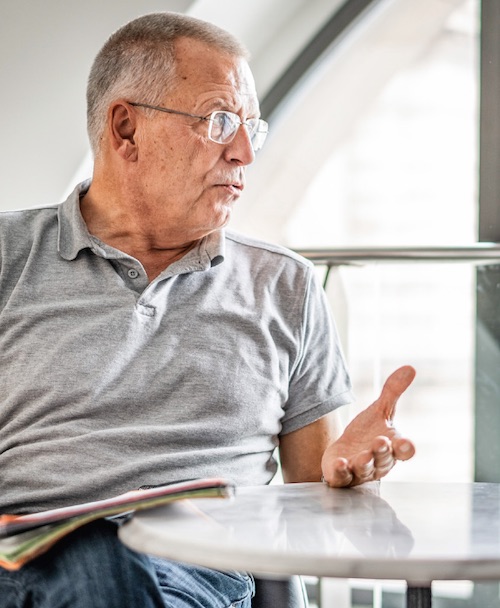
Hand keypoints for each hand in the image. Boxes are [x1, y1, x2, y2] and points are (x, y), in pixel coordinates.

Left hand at [321, 365, 415, 487]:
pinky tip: (340, 464)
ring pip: (365, 469)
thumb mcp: (380, 410)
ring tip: (362, 456)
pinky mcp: (342, 477)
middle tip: (379, 441)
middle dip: (382, 451)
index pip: (404, 450)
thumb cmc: (367, 433)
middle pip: (384, 459)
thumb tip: (410, 367)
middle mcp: (379, 462)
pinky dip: (342, 472)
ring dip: (364, 463)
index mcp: (392, 446)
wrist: (345, 453)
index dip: (406, 448)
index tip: (406, 444)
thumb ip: (393, 391)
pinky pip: (343, 478)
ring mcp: (360, 471)